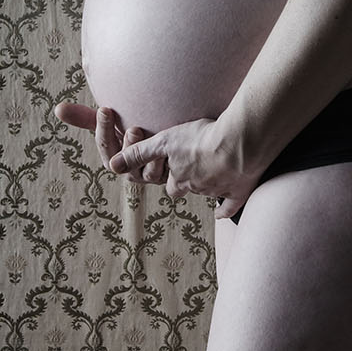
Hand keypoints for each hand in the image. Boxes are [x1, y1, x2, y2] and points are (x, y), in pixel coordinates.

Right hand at [54, 102, 167, 184]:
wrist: (164, 136)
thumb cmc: (133, 127)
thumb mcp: (110, 124)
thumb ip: (85, 118)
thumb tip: (57, 109)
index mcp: (113, 158)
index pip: (105, 145)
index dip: (104, 129)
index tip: (105, 109)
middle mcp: (131, 171)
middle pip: (125, 162)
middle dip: (127, 146)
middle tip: (132, 128)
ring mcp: (151, 175)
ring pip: (148, 172)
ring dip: (149, 157)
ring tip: (150, 136)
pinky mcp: (170, 177)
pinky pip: (169, 174)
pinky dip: (169, 162)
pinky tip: (171, 147)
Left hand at [109, 116, 260, 219]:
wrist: (239, 143)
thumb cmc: (202, 138)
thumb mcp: (164, 142)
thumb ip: (140, 153)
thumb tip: (113, 167)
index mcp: (181, 178)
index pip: (171, 184)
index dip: (170, 178)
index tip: (173, 173)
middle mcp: (198, 187)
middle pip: (188, 191)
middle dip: (186, 185)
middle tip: (191, 173)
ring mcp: (219, 190)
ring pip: (209, 194)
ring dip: (208, 186)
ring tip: (213, 171)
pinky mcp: (239, 191)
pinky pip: (231, 205)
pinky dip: (226, 209)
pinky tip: (223, 212)